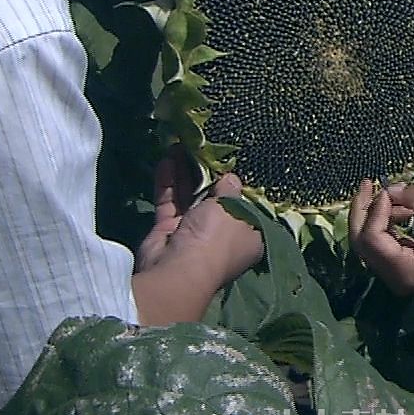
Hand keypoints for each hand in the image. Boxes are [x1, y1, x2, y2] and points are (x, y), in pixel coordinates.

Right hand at [136, 149, 263, 284]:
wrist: (178, 270)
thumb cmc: (216, 238)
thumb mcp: (231, 207)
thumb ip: (229, 189)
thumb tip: (231, 177)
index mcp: (248, 236)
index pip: (247, 206)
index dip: (240, 185)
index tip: (233, 162)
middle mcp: (223, 236)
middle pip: (216, 199)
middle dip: (207, 173)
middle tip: (201, 146)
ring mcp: (194, 234)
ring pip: (190, 197)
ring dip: (185, 172)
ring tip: (180, 144)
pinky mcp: (169, 231)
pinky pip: (170, 202)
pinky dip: (168, 182)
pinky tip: (166, 159)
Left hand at [349, 180, 413, 317]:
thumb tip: (392, 188)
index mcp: (399, 269)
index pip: (369, 237)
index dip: (375, 209)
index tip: (390, 190)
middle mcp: (391, 276)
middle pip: (361, 241)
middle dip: (363, 210)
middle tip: (368, 184)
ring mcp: (397, 275)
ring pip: (371, 242)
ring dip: (378, 217)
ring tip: (398, 198)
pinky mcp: (406, 269)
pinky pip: (386, 245)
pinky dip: (389, 226)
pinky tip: (404, 211)